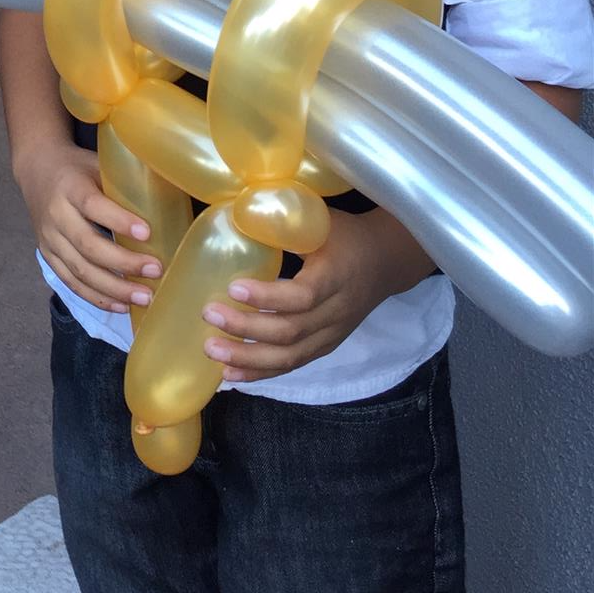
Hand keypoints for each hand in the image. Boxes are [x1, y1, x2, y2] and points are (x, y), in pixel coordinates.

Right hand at [13, 141, 162, 313]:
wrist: (37, 170)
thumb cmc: (78, 169)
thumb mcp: (98, 163)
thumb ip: (124, 183)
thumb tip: (170, 201)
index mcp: (70, 187)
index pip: (93, 206)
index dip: (118, 221)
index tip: (147, 233)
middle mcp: (56, 215)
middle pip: (88, 246)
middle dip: (123, 263)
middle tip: (156, 270)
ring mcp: (49, 239)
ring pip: (80, 270)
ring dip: (114, 288)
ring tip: (144, 297)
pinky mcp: (49, 256)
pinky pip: (72, 282)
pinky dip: (97, 297)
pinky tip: (121, 305)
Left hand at [200, 207, 436, 382]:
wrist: (385, 261)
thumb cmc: (345, 235)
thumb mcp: (320, 221)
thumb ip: (284, 224)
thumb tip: (234, 219)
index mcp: (336, 276)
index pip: (303, 296)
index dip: (267, 297)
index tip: (233, 287)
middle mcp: (336, 312)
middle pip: (291, 331)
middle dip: (246, 328)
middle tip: (208, 314)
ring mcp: (332, 334)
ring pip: (290, 356)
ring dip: (248, 357)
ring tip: (211, 349)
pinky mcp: (325, 346)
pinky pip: (292, 364)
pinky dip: (261, 372)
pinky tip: (231, 373)